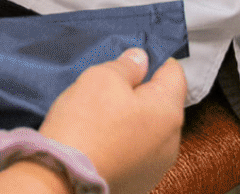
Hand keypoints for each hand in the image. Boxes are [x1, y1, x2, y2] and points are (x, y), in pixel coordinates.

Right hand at [35, 48, 186, 193]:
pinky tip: (102, 141)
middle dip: (141, 93)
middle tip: (109, 90)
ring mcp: (157, 166)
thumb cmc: (85, 123)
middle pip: (163, 103)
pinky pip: (138, 152)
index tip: (132, 62)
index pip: (175, 72)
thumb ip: (128, 65)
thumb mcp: (102, 78)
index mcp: (169, 111)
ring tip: (102, 118)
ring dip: (133, 120)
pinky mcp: (140, 182)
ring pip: (151, 130)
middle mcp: (172, 141)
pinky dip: (125, 143)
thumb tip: (142, 59)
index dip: (155, 60)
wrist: (64, 177)